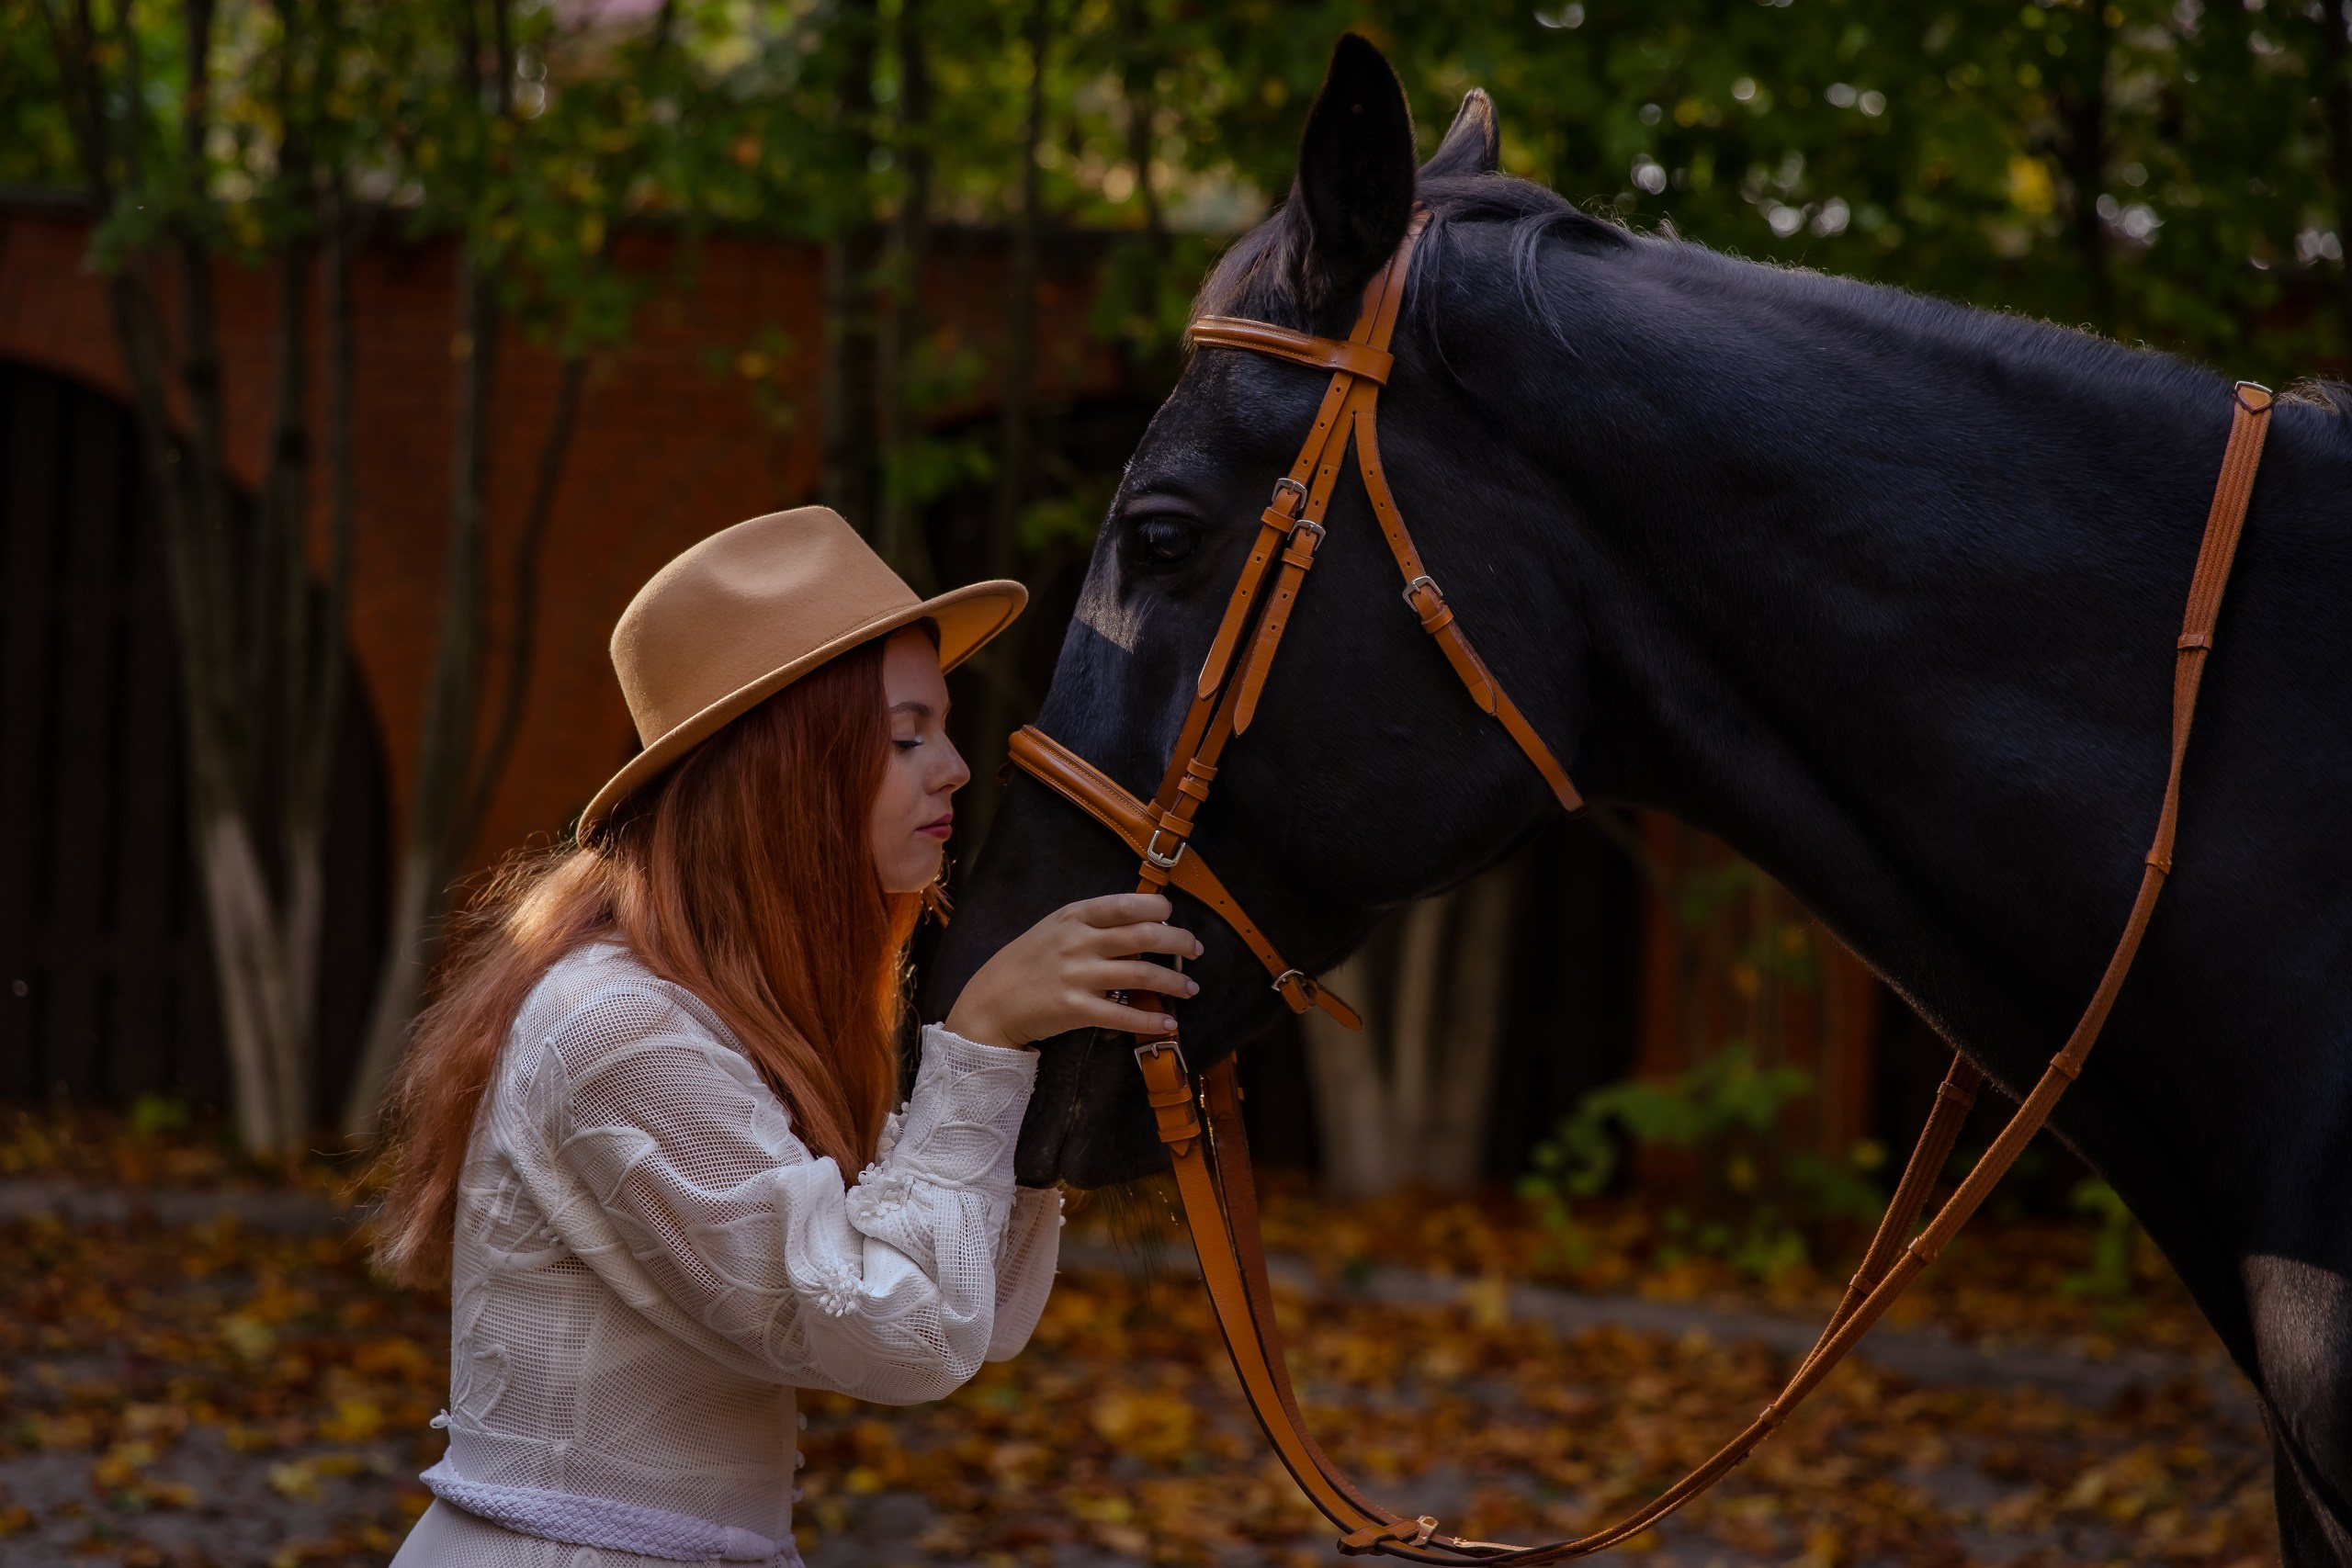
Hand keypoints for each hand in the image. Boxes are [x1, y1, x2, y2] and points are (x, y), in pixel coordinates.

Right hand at [944, 893, 1202, 1049]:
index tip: (1173, 916)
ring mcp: (1076, 976)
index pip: (1126, 904)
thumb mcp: (1054, 928)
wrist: (990, 1002)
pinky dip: (1151, 1020)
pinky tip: (1169, 1024)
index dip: (1158, 909)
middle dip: (1178, 942)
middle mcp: (1078, 942)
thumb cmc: (1027, 962)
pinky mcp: (1075, 1010)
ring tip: (1191, 988)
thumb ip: (1093, 922)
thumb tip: (1142, 921)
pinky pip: (1123, 1015)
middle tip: (1195, 950)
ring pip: (1141, 974)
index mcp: (1074, 916)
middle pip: (1143, 936)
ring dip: (1173, 981)